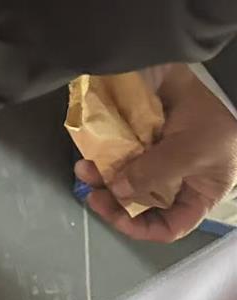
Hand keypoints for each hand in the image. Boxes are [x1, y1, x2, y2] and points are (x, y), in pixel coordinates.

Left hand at [76, 65, 236, 241]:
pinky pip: (122, 152)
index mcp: (198, 193)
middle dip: (114, 201)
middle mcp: (177, 180)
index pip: (170, 226)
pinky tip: (91, 152)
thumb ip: (155, 174)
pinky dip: (106, 155)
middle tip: (92, 194)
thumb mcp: (190, 150)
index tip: (118, 218)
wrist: (215, 70)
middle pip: (141, 204)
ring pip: (126, 177)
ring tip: (84, 169)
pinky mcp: (145, 136)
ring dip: (103, 177)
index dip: (143, 229)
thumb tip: (119, 190)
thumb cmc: (215, 117)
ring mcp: (160, 157)